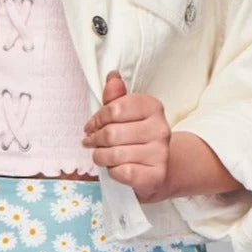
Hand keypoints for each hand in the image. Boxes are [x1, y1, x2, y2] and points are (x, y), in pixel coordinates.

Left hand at [82, 71, 173, 202]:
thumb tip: (112, 76)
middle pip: (112, 133)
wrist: (156, 168)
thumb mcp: (125, 114)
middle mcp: (160, 128)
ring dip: (101, 156)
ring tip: (100, 155)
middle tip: (91, 142)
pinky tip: (115, 168)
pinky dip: (113, 171)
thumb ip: (116, 96)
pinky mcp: (157, 175)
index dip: (97, 119)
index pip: (114, 109)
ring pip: (115, 154)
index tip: (91, 126)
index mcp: (152, 107)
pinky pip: (123, 172)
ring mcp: (161, 153)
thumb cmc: (135, 138)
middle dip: (95, 139)